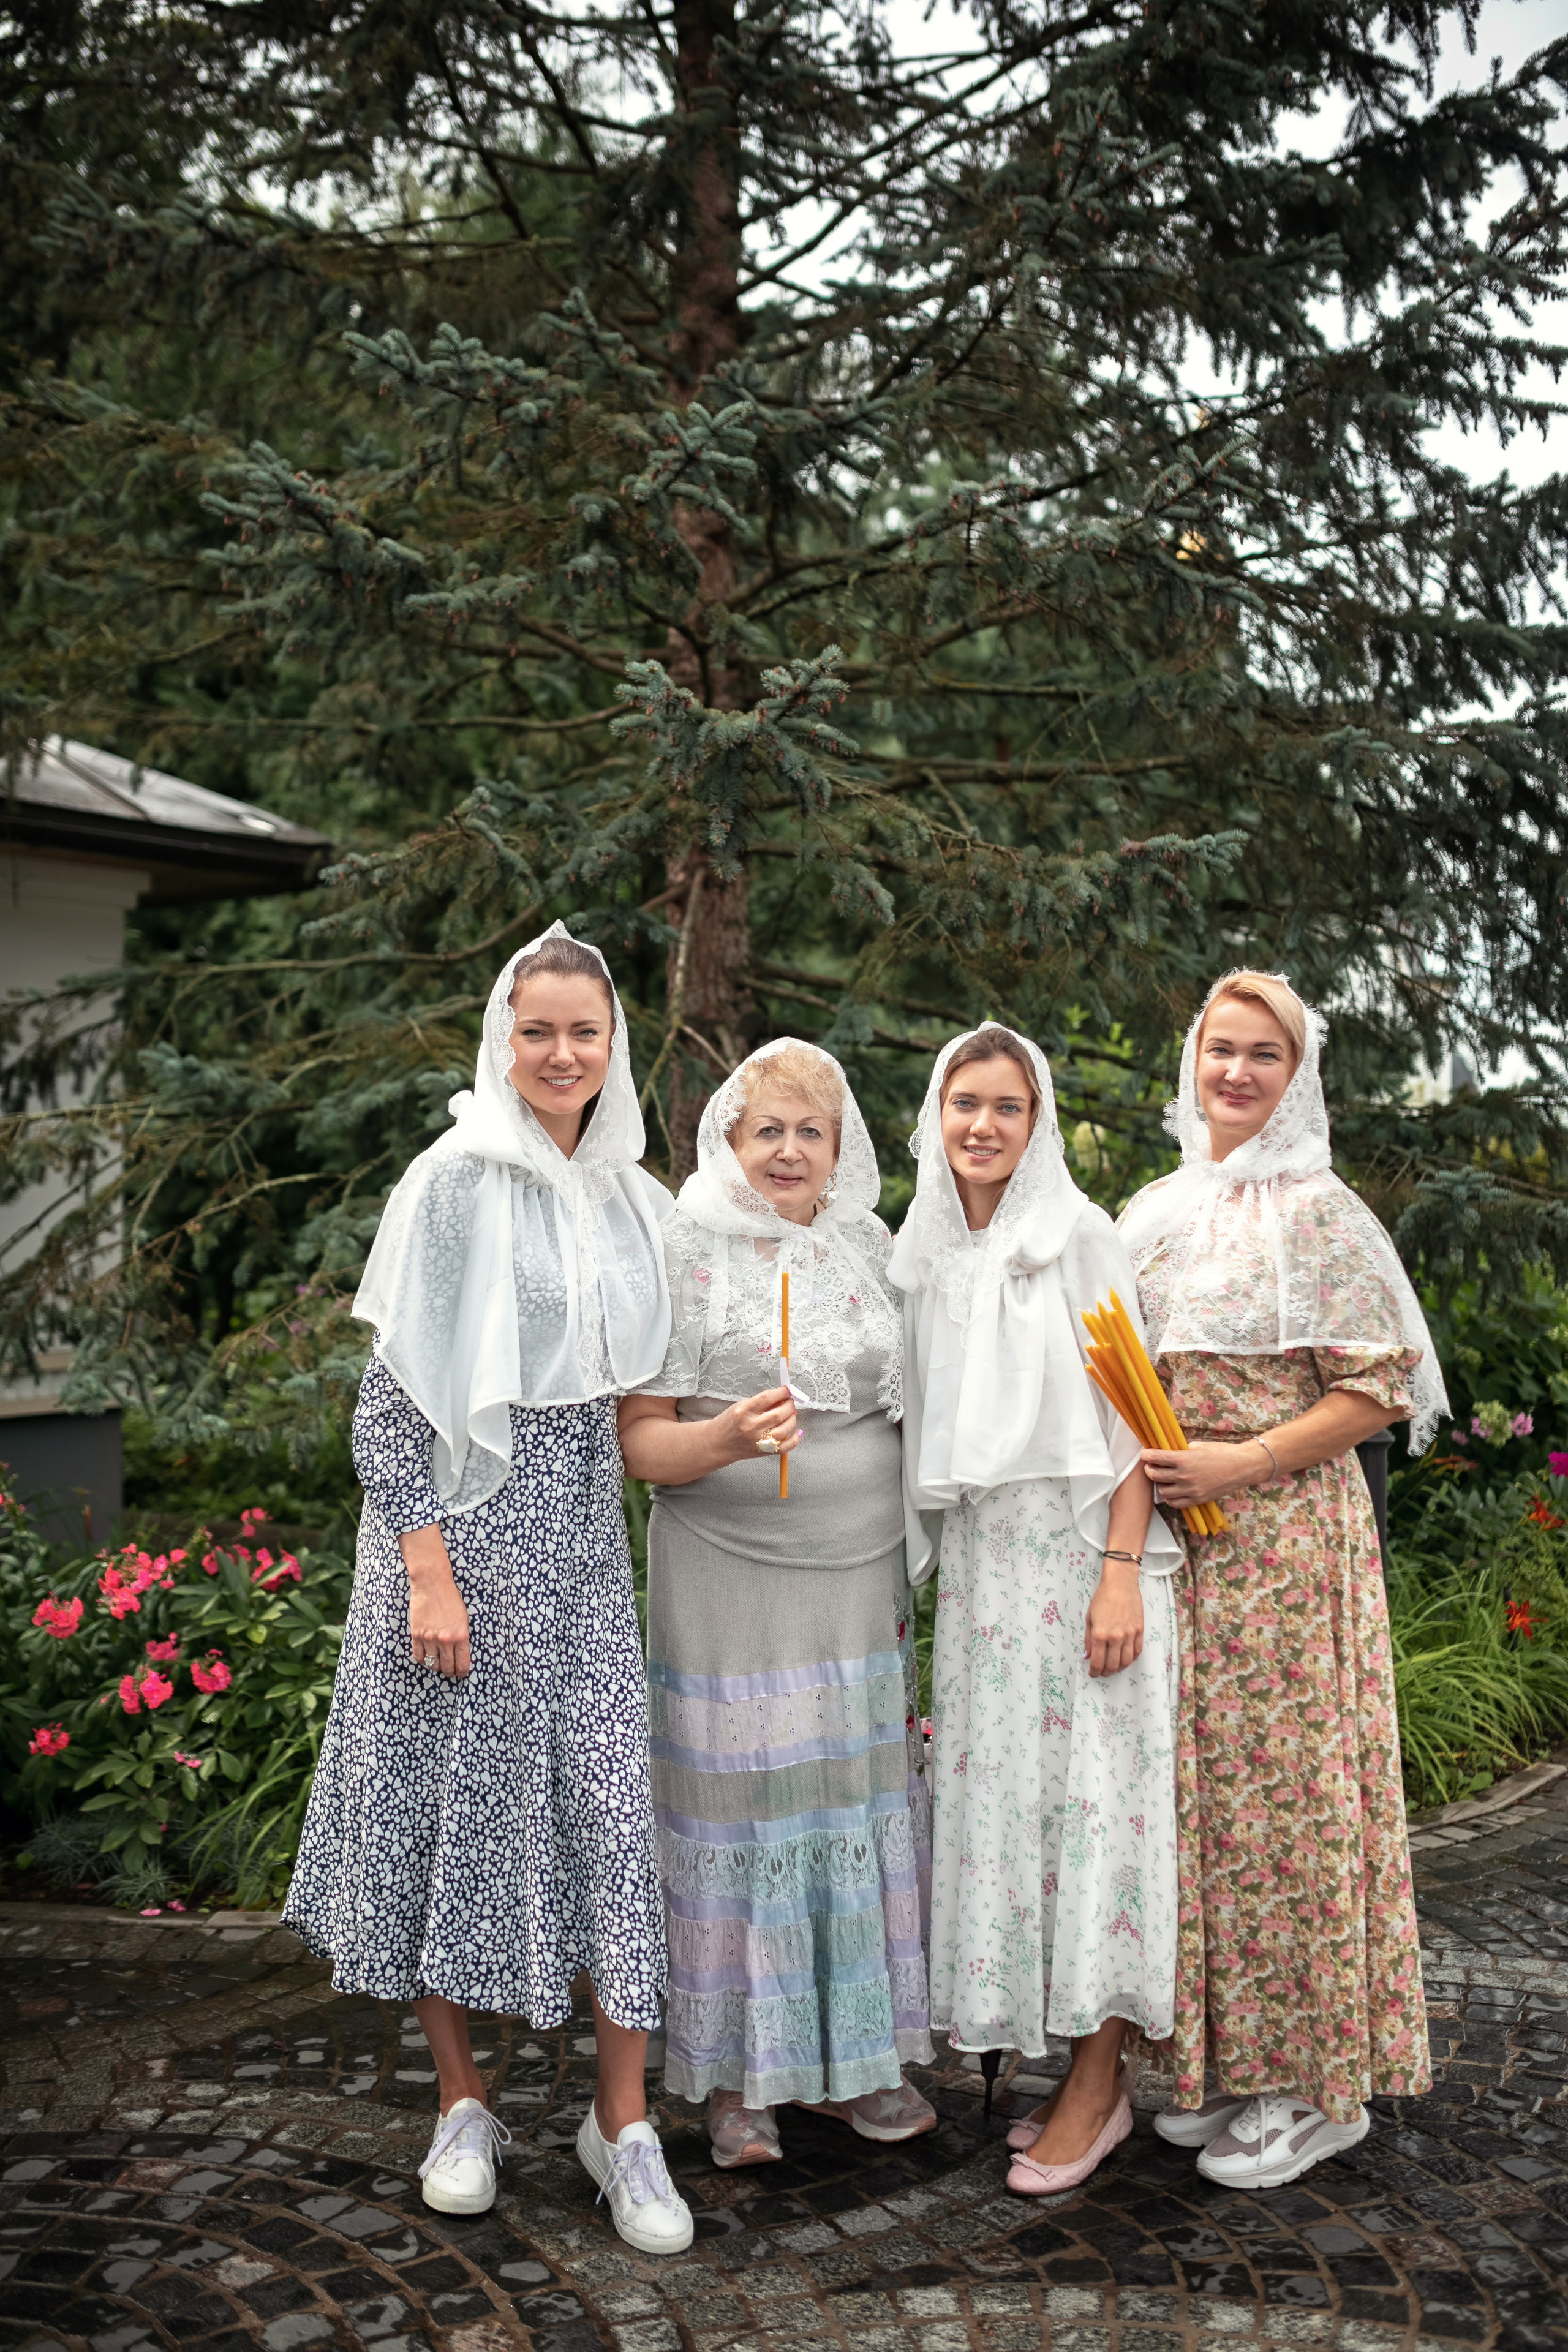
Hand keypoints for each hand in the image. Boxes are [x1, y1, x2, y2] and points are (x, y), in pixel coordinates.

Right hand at [401, 1525, 470, 1678]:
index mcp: (461, 1635)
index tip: (461, 1674)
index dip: (462, 1672)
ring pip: (432, 1664)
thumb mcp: (464, 1618)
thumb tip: (460, 1654)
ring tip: (438, 1664)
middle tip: (450, 1671)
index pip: (462, 1663)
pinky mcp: (416, 1635)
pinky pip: (418, 1656)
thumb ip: (462, 1637)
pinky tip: (427, 1657)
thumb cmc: (451, 1598)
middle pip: (447, 1667)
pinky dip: (423, 1660)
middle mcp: (445, 1640)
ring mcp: (429, 1638)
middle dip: (450, 1672)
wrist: (432, 1584)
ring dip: (436, 1666)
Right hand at [718, 1384, 800, 1464]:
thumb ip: (761, 1402)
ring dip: (792, 1419)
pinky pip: (785, 1447)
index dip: (782, 1392)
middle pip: (779, 1414)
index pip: (767, 1398)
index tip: (789, 1389)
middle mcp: (751, 1426)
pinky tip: (798, 1431)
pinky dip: (795, 1439)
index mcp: (743, 1411)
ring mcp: (758, 1441)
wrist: (717, 1443)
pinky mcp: (763, 1452)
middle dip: (790, 1405)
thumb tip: (782, 1397)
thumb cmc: (729, 1422)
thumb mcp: (741, 1406)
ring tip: (790, 1414)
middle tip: (790, 1402)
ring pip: (784, 1429)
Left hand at [1085, 1561, 1142, 1677]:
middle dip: (1106, 1672)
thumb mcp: (1089, 1617)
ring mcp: (1129, 1635)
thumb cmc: (1102, 1597)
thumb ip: (1088, 1639)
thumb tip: (1088, 1655)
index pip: (1097, 1661)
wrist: (1120, 1584)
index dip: (1094, 1671)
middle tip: (1102, 1672)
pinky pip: (1137, 1651)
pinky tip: (1125, 1659)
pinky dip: (1131, 1659)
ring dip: (1119, 1669)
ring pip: (1126, 1662)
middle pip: (1113, 1665)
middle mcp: (1115, 1637)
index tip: (1093, 1673)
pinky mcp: (1140, 1631)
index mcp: (1100, 1634)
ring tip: (1113, 1668)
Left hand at [1140, 1440, 1268, 1507]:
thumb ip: (1182, 1451)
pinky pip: (1175, 1503)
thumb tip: (1170, 1452)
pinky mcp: (1197, 1500)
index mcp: (1184, 1459)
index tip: (1145, 1454)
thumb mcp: (1199, 1446)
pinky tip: (1171, 1490)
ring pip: (1162, 1491)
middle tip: (1151, 1465)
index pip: (1156, 1458)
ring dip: (1160, 1484)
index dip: (1146, 1455)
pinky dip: (1169, 1497)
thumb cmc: (1222, 1453)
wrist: (1241, 1467)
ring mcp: (1190, 1490)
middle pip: (1155, 1475)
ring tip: (1163, 1479)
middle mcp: (1184, 1476)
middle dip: (1149, 1469)